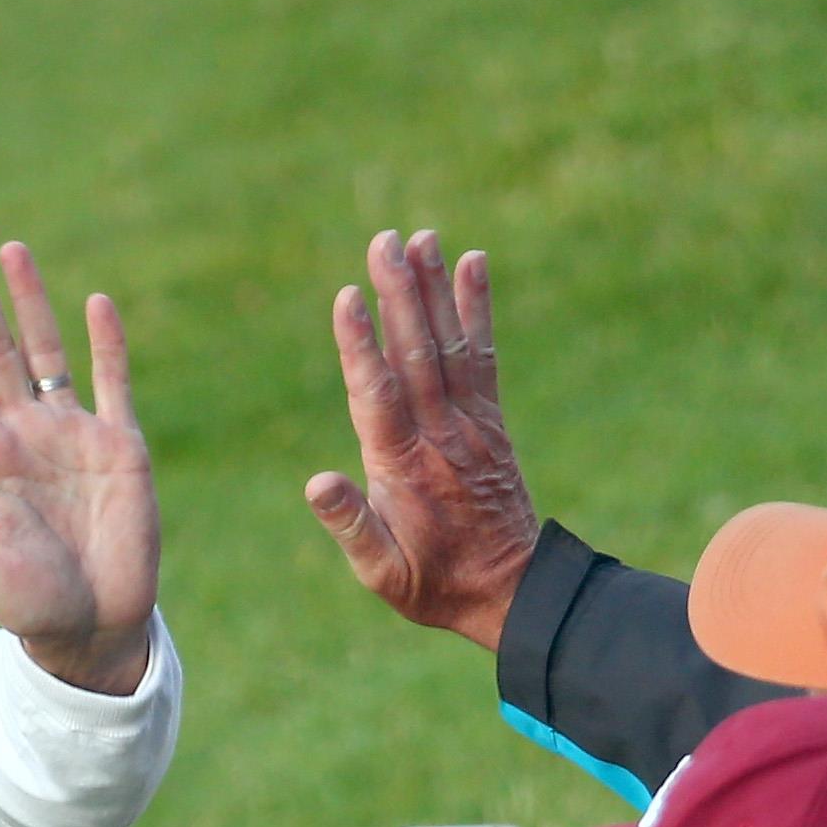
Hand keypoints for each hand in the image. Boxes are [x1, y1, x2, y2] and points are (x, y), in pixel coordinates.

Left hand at [0, 236, 158, 694]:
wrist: (97, 627)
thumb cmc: (29, 606)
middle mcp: (22, 437)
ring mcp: (71, 436)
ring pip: (47, 353)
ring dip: (31, 302)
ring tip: (11, 250)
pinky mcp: (119, 446)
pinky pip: (112, 383)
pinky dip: (107, 343)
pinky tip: (95, 302)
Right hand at [306, 231, 542, 652]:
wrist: (511, 590)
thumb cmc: (433, 583)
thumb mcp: (382, 572)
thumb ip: (350, 525)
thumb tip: (315, 483)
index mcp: (402, 467)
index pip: (377, 395)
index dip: (361, 345)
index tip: (348, 297)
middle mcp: (439, 436)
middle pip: (416, 355)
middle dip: (399, 295)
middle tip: (384, 240)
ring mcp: (470, 424)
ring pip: (450, 346)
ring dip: (435, 289)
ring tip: (422, 237)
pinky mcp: (491, 421)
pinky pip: (484, 357)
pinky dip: (478, 310)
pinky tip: (472, 265)